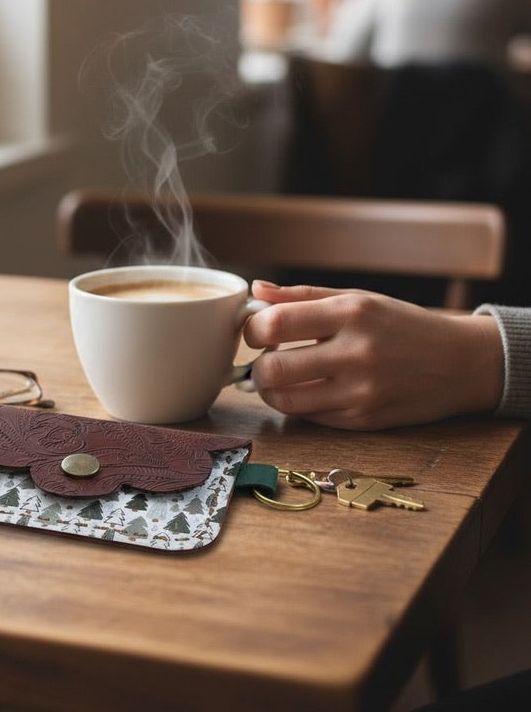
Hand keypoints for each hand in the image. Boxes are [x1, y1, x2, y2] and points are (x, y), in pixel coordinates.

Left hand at [242, 281, 503, 429]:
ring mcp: (361, 392)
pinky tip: (309, 390)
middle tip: (264, 361)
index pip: (275, 324)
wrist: (460, 363)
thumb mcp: (356, 298)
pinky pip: (310, 418)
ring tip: (280, 378)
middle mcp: (356, 353)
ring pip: (286, 402)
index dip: (252, 330)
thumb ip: (301, 295)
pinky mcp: (364, 421)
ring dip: (272, 392)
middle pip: (273, 370)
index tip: (256, 332)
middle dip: (256, 368)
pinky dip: (300, 405)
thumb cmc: (400, 324)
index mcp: (351, 313)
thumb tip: (255, 290)